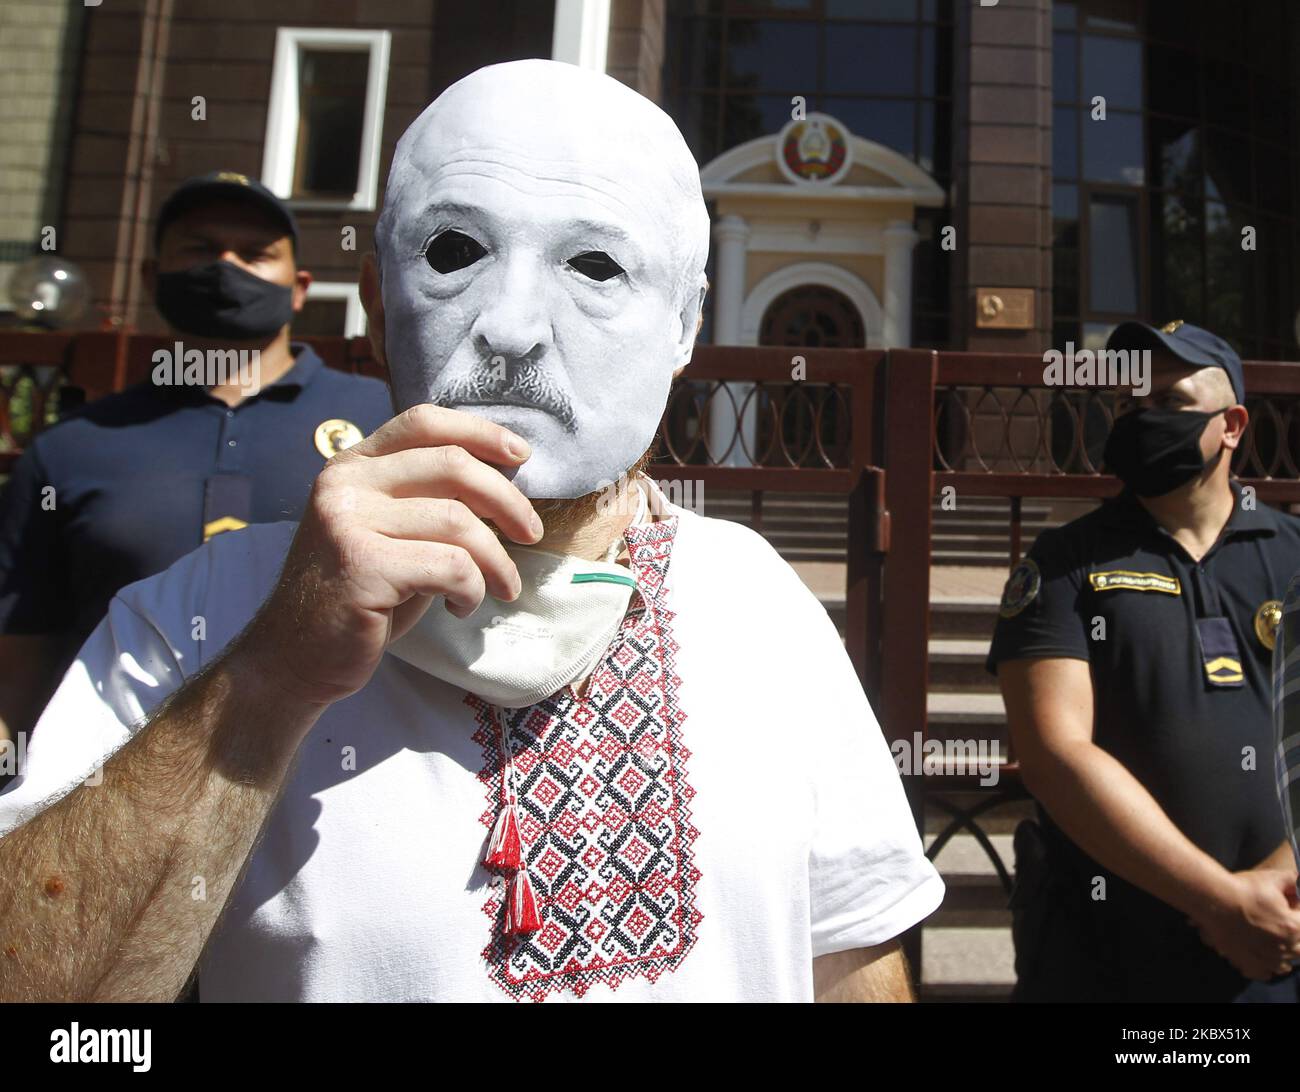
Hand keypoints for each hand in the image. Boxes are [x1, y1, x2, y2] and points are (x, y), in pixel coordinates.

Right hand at [237, 404, 541, 706]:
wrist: (296, 658)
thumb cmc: (360, 598)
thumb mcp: (392, 535)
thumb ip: (429, 502)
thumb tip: (504, 489)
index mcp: (353, 465)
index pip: (424, 422)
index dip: (480, 432)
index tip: (522, 456)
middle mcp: (346, 483)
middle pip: (452, 465)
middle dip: (507, 500)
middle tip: (530, 533)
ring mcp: (348, 520)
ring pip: (458, 520)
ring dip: (496, 559)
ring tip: (503, 587)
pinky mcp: (362, 564)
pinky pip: (450, 565)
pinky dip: (472, 588)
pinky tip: (461, 607)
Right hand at [1191, 869, 1299, 979]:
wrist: (1213, 899)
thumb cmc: (1243, 888)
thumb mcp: (1273, 878)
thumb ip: (1294, 880)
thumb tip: (1299, 882)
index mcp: (1293, 927)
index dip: (1296, 911)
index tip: (1287, 905)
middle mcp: (1283, 947)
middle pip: (1299, 948)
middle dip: (1293, 935)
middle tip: (1278, 921)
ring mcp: (1265, 958)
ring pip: (1285, 964)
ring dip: (1282, 954)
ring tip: (1271, 940)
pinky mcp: (1248, 963)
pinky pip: (1264, 973)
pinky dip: (1266, 967)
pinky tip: (1261, 954)